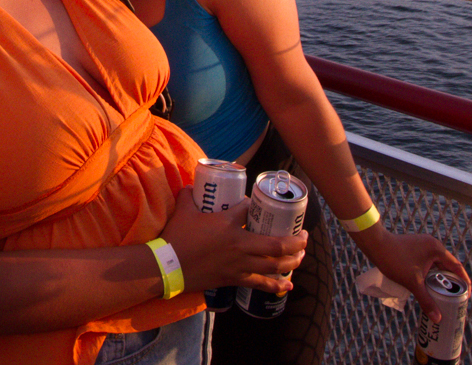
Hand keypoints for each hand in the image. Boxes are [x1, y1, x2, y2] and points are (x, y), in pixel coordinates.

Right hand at [161, 188, 305, 293]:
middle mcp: (239, 245)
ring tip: (301, 256)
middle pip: (276, 244)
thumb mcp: (184, 209)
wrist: (168, 266)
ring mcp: (239, 264)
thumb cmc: (177, 237)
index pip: (251, 210)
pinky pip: (261, 284)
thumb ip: (189, 195)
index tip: (259, 205)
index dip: (259, 206)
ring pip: (274, 265)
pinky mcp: (235, 279)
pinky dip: (277, 285)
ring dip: (292, 261)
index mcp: (228, 224)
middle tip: (304, 236)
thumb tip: (193, 186)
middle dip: (295, 241)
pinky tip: (289, 285)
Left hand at [353, 226, 467, 322]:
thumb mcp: (413, 283)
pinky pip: (428, 263)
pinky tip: (428, 285)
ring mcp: (423, 245)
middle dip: (452, 283)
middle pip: (448, 266)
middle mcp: (432, 245)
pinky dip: (431, 274)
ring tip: (443, 295)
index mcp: (437, 250)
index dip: (464, 282)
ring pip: (437, 265)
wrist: (374, 244)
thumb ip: (426, 300)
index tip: (467, 296)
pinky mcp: (415, 248)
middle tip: (455, 299)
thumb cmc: (394, 260)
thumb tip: (438, 319)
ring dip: (440, 279)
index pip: (457, 268)